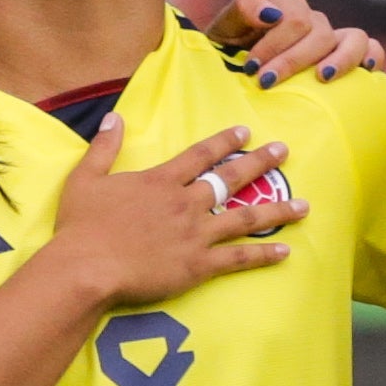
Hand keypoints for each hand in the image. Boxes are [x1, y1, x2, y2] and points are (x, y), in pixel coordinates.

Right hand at [35, 119, 298, 307]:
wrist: (86, 268)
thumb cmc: (81, 226)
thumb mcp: (84, 179)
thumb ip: (103, 148)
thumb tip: (114, 118)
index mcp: (160, 182)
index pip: (200, 155)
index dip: (224, 141)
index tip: (245, 131)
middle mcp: (185, 203)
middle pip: (231, 179)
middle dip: (260, 163)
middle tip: (283, 151)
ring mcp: (196, 234)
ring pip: (245, 217)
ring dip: (277, 209)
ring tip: (303, 205)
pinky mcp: (198, 265)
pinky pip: (238, 258)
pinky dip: (264, 255)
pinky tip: (285, 251)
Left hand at [205, 0, 379, 90]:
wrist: (234, 77)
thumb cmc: (228, 53)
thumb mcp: (222, 31)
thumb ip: (242, 12)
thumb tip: (271, 13)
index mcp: (284, 7)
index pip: (292, 17)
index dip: (272, 43)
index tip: (251, 67)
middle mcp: (312, 20)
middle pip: (318, 33)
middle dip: (291, 59)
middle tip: (266, 82)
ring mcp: (332, 37)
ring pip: (353, 38)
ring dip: (339, 59)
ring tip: (322, 77)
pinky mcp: (347, 55)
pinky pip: (371, 48)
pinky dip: (373, 55)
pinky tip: (367, 70)